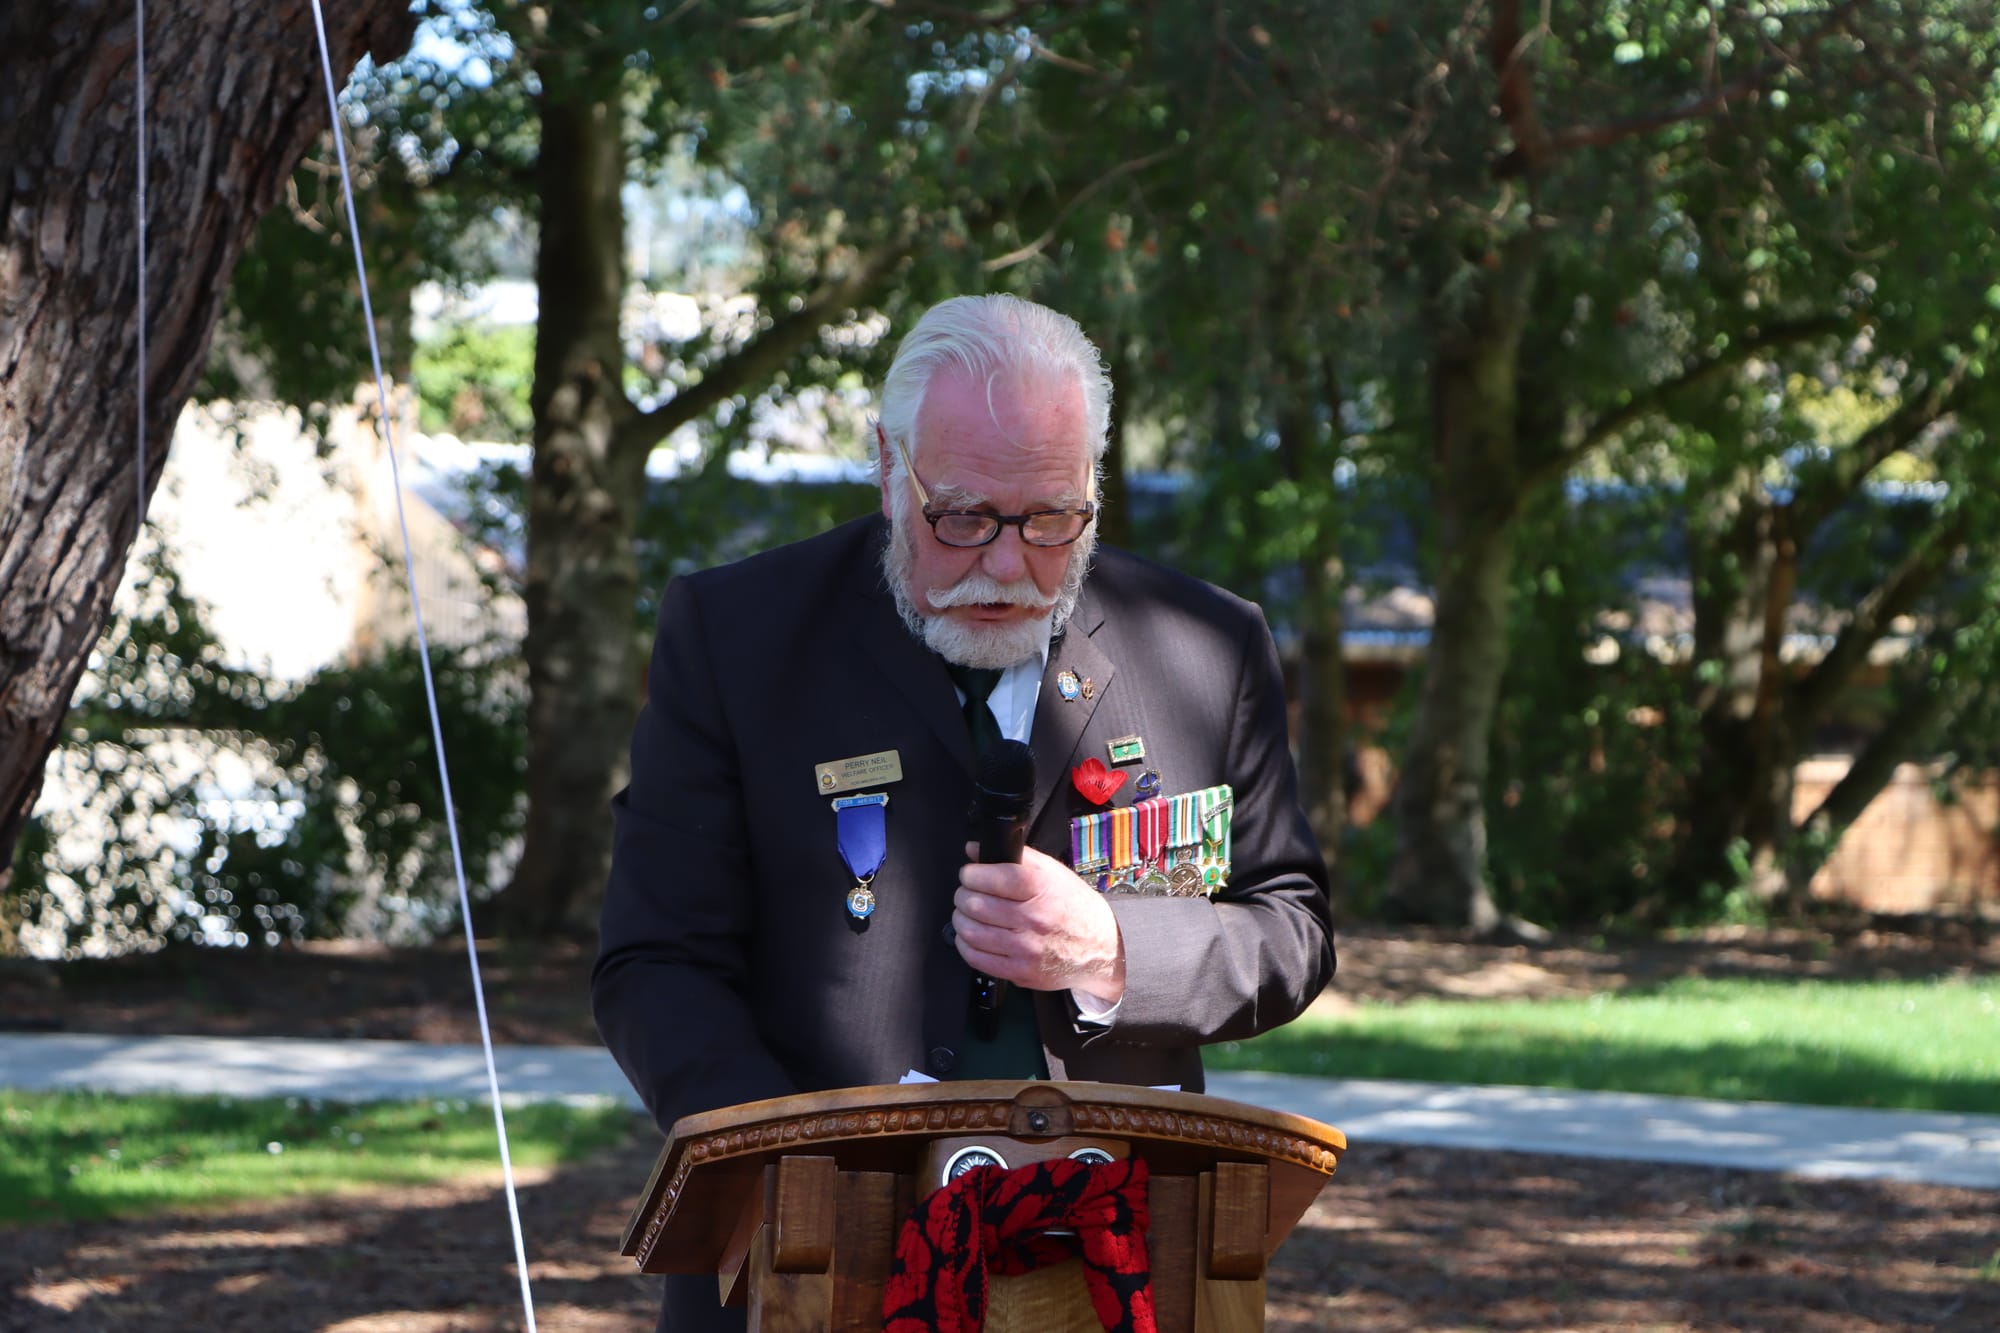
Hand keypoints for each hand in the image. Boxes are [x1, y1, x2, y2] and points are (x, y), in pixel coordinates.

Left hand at [952, 843, 1124, 1002]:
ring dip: (961, 919)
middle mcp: (1034, 918)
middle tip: (966, 893)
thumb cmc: (1074, 907)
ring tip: (968, 913)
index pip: (991, 877)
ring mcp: (1026, 948)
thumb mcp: (1052, 872)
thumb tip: (974, 850)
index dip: (971, 874)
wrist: (1100, 947)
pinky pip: (977, 959)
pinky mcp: (1020, 971)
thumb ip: (1013, 856)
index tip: (969, 874)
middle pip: (975, 904)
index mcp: (1041, 888)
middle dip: (962, 895)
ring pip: (970, 931)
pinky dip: (966, 945)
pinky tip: (973, 936)